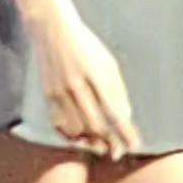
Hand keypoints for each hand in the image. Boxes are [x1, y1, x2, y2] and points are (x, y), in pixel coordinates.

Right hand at [30, 14, 138, 158]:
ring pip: (77, 129)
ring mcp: (60, 92)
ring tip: (100, 146)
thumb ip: (117, 91)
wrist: (54, 31)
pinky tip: (80, 138)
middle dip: (109, 143)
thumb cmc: (87, 46)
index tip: (134, 145)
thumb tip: (124, 118)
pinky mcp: (48, 95)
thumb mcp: (108, 63)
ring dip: (90, 142)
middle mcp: (77, 86)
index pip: (114, 112)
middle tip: (117, 152)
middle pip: (96, 125)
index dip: (125, 132)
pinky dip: (71, 136)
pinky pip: (59, 124)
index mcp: (96, 75)